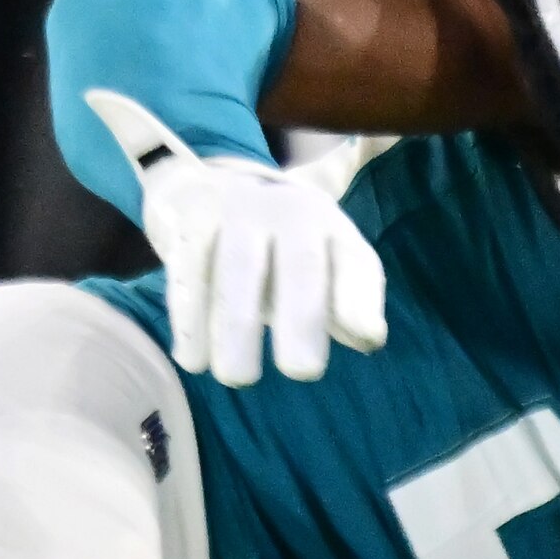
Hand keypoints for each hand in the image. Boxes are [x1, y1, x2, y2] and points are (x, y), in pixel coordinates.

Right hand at [81, 90, 387, 386]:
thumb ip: (350, 303)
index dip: (360, 300)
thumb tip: (369, 336)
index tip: (366, 338)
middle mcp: (290, 211)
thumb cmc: (279, 247)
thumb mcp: (323, 265)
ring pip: (239, 267)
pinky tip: (192, 358)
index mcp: (330, 229)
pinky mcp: (192, 217)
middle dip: (303, 317)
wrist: (212, 180)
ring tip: (236, 378)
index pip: (354, 264)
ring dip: (236, 325)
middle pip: (301, 264)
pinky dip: (190, 315)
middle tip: (301, 371)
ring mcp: (239, 209)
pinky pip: (190, 266)